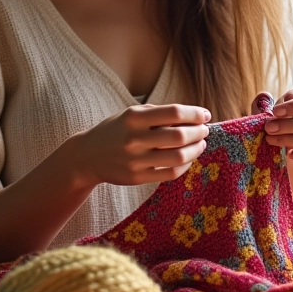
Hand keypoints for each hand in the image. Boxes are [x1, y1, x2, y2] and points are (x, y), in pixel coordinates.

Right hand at [72, 104, 210, 186]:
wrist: (87, 156)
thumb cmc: (116, 130)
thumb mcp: (131, 113)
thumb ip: (158, 113)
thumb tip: (193, 117)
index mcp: (133, 117)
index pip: (173, 113)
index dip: (194, 114)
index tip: (205, 115)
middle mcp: (134, 138)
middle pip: (178, 137)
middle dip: (198, 132)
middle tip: (204, 130)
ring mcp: (135, 160)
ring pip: (177, 157)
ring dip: (195, 150)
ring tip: (200, 144)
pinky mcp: (136, 178)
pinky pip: (169, 174)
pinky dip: (185, 166)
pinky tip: (188, 159)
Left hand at [254, 88, 292, 167]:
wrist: (291, 146)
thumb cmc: (288, 118)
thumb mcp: (283, 106)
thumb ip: (276, 101)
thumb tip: (271, 97)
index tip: (275, 111)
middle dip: (290, 125)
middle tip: (269, 127)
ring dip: (292, 140)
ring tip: (271, 139)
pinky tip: (290, 154)